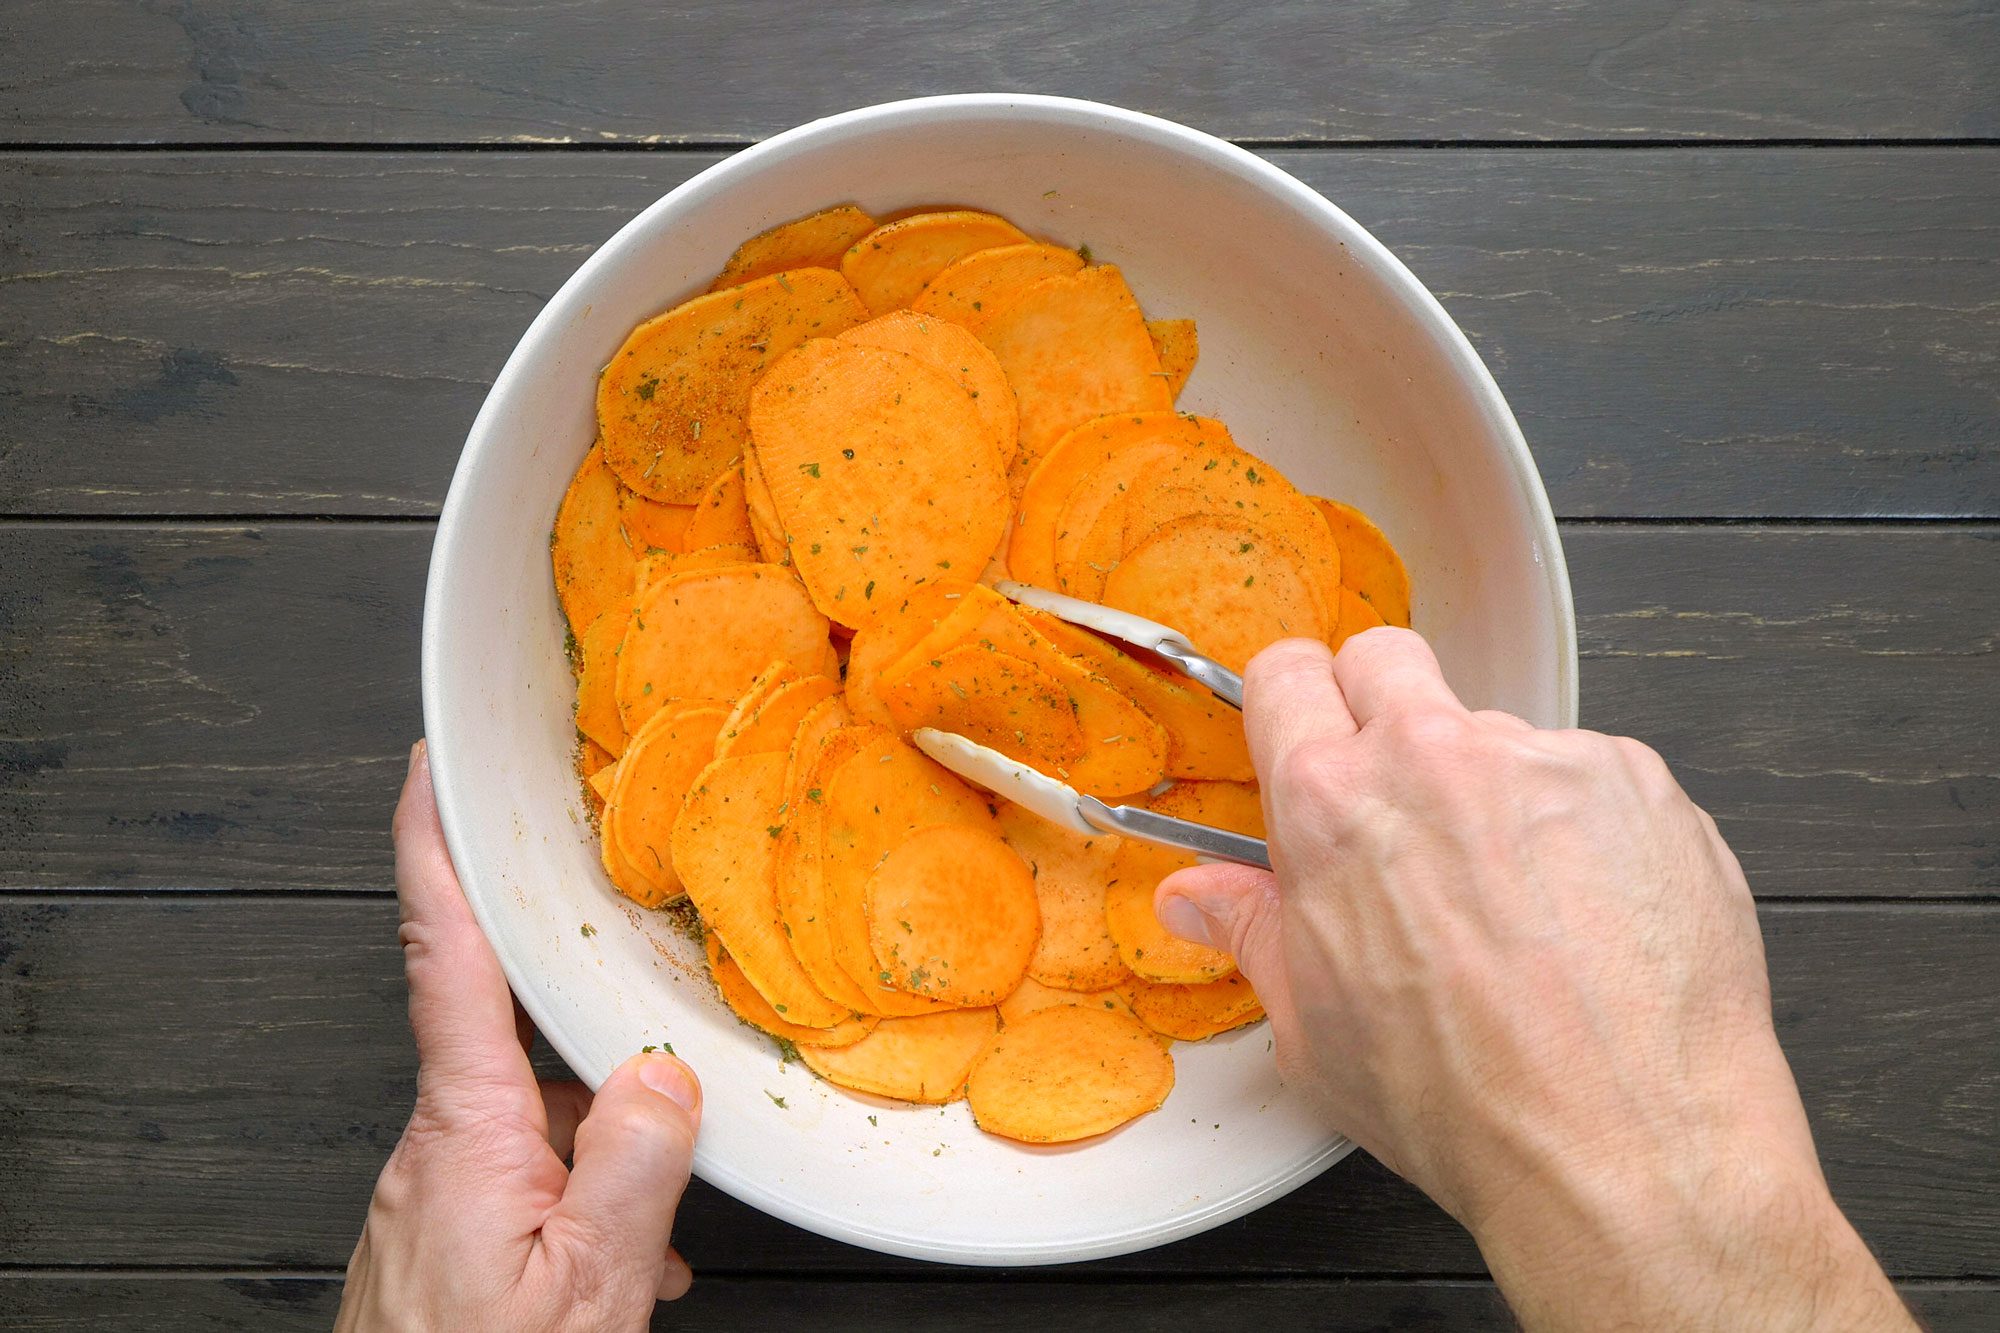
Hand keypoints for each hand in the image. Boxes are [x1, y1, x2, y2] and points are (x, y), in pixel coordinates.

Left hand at [338, 743, 703, 1331]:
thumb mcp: (588, 1286)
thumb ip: (632, 1165)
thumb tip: (658, 1077)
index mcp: (464, 1133)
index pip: (445, 956)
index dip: (433, 846)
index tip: (431, 762)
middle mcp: (436, 1147)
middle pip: (513, 1038)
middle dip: (584, 1034)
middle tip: (639, 1041)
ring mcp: (435, 1191)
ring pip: (533, 1119)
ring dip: (598, 1148)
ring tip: (648, 1226)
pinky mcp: (442, 1231)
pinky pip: (522, 1175)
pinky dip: (580, 1198)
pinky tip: (624, 1252)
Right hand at [1156, 630, 1910, 1330]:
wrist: (1625, 1143)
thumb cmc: (1466, 1101)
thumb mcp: (1312, 1030)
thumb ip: (1253, 932)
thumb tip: (1196, 897)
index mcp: (1333, 806)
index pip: (1287, 676)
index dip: (1292, 703)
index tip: (1304, 729)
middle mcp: (1435, 758)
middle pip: (1387, 657)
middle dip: (1380, 704)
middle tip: (1397, 793)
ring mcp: (1546, 760)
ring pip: (1497, 730)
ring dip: (1492, 787)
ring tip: (1517, 898)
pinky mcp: (1640, 782)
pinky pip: (1591, 773)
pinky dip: (1583, 825)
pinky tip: (1588, 912)